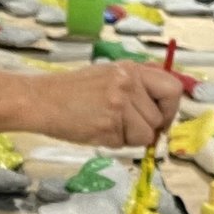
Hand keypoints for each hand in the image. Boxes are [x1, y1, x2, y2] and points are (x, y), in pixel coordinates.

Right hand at [34, 64, 184, 147]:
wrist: (41, 100)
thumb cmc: (71, 91)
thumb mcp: (108, 76)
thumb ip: (135, 87)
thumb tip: (160, 110)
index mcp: (131, 69)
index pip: (172, 88)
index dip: (170, 108)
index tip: (160, 118)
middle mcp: (129, 84)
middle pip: (160, 117)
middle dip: (148, 128)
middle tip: (129, 129)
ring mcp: (120, 105)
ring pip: (146, 134)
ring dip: (131, 137)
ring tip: (107, 126)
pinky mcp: (109, 125)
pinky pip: (126, 144)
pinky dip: (115, 143)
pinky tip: (97, 130)